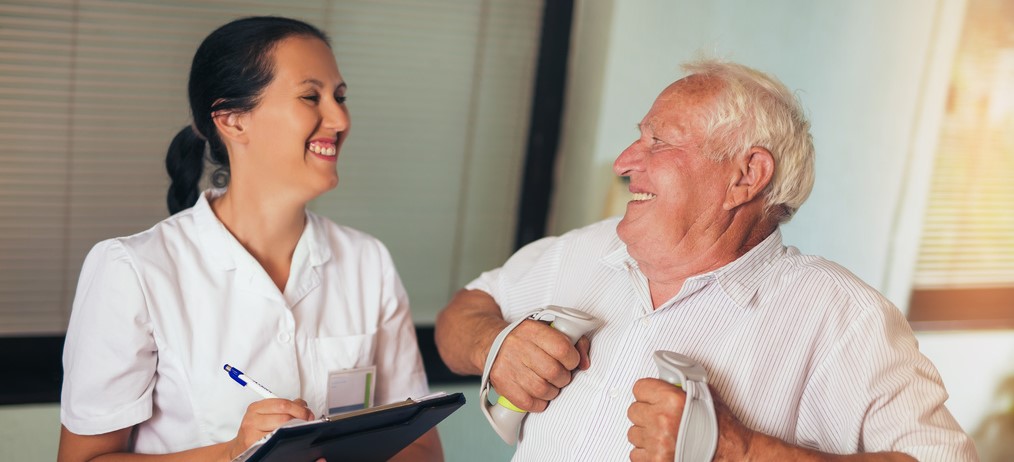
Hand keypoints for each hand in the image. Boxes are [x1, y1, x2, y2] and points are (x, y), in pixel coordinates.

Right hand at [225, 398, 314, 459]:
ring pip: (281, 430)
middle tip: (308, 422)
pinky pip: (275, 441)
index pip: (282, 404)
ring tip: (300, 429)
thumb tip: (302, 405)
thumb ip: (282, 407)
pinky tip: (289, 438)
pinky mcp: (254, 446)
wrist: (240, 447)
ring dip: (294, 429)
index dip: (299, 408)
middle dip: (300, 418)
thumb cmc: (255, 430)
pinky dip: (285, 439)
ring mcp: (252, 434)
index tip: (307, 412)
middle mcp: (252, 419)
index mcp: (256, 408)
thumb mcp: (265, 414)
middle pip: (283, 418)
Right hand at [489, 319, 590, 411]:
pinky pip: (527, 402)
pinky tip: (538, 395)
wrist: (491, 343)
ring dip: (552, 391)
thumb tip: (585, 364)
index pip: (562, 348)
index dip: (572, 360)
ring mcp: (508, 365)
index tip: (570, 362)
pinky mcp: (501, 382)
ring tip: (549, 385)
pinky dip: (538, 403)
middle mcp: (518, 345)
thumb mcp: (548, 331)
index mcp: (532, 330)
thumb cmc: (526, 340)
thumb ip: (574, 342)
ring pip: (541, 389)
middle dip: (563, 378)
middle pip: (553, 371)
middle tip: (560, 376)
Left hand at [627, 378, 752, 461]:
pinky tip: (661, 448)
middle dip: (646, 413)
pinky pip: (636, 454)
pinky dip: (646, 452)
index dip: (648, 392)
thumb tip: (664, 377)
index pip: (639, 388)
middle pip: (634, 411)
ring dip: (646, 434)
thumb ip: (681, 383)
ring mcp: (657, 443)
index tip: (652, 396)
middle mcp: (662, 421)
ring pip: (633, 433)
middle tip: (660, 417)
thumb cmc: (722, 428)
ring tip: (664, 434)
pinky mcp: (655, 461)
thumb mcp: (705, 394)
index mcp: (672, 400)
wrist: (732, 454)